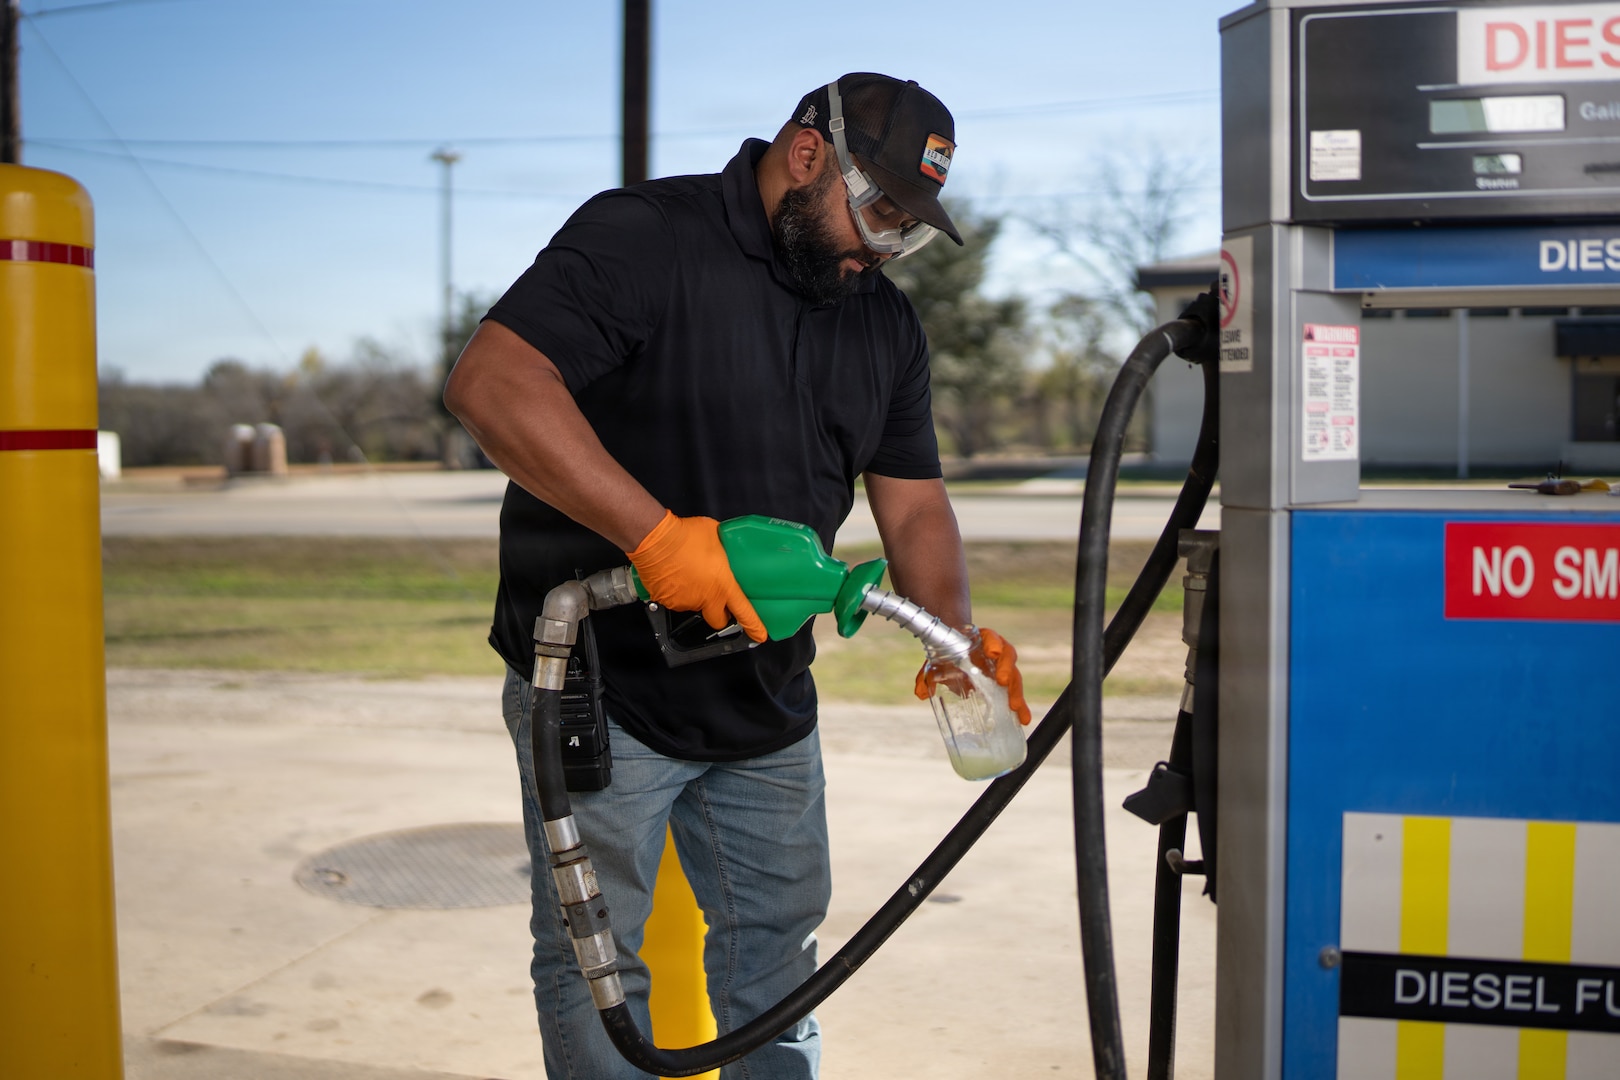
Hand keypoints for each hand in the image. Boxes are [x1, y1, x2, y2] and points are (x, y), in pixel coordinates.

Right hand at [627, 510, 766, 641]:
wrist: (655, 539)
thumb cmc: (686, 536)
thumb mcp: (717, 536)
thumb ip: (725, 549)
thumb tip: (728, 547)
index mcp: (722, 585)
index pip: (743, 611)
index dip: (753, 626)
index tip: (759, 634)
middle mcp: (704, 598)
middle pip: (718, 620)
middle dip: (720, 614)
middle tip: (718, 601)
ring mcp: (684, 602)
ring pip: (695, 606)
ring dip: (696, 596)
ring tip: (690, 574)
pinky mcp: (666, 601)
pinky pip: (675, 600)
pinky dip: (677, 591)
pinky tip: (676, 575)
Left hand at [912, 626, 1032, 724]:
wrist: (958, 655)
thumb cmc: (950, 656)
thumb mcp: (936, 662)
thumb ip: (928, 675)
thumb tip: (921, 693)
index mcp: (982, 641)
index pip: (991, 638)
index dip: (993, 643)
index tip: (992, 653)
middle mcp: (996, 653)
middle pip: (1008, 657)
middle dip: (1008, 670)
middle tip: (1003, 683)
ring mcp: (1002, 669)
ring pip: (1014, 677)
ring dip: (1016, 692)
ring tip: (1015, 708)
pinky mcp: (1005, 685)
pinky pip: (1014, 693)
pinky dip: (1020, 707)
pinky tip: (1023, 719)